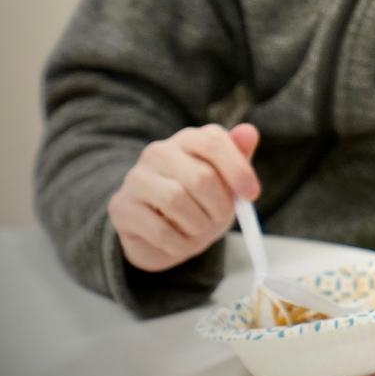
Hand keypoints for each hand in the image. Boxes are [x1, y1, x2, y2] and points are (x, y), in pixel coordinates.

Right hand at [107, 122, 259, 271]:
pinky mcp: (121, 207)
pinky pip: (159, 230)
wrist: (161, 233)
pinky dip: (179, 243)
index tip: (252, 195)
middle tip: (222, 220)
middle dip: (219, 206)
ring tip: (200, 230)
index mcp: (188, 139)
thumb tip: (249, 132)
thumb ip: (239, 156)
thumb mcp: (226, 180)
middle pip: (200, 176)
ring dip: (199, 225)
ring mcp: (136, 178)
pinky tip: (181, 243)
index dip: (238, 170)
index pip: (214, 141)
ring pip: (177, 201)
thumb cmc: (202, 201)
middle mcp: (158, 152)